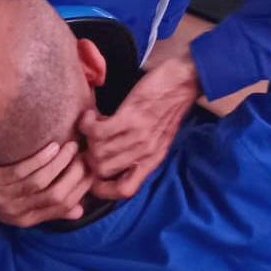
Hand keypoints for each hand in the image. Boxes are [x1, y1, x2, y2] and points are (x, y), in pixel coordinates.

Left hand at [0, 140, 90, 227]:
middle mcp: (15, 212)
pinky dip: (40, 158)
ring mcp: (2, 197)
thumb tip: (79, 209)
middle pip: (55, 195)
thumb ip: (48, 207)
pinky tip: (51, 146)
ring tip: (70, 146)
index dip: (81, 188)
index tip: (92, 168)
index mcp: (26, 219)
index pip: (63, 206)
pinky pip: (21, 170)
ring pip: (40, 181)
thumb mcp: (20, 204)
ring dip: (59, 162)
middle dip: (74, 174)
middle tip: (84, 154)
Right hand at [79, 54, 200, 200]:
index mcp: (152, 160)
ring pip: (97, 151)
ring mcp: (138, 136)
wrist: (183, 81)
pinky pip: (98, 131)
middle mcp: (145, 152)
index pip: (125, 190)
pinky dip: (87, 124)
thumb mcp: (160, 138)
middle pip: (102, 170)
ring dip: (88, 138)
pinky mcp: (130, 117)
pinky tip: (90, 116)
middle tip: (90, 140)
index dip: (103, 190)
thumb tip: (113, 160)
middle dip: (89, 156)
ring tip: (92, 125)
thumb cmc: (169, 106)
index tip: (93, 175)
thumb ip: (140, 152)